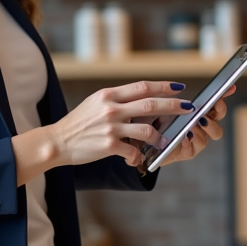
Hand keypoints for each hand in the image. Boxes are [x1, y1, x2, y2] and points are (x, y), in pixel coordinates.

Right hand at [42, 80, 192, 168]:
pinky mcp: (108, 146)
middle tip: (189, 109)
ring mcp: (110, 127)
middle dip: (174, 106)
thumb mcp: (95, 103)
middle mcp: (111, 108)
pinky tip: (136, 159)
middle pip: (151, 104)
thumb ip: (116, 100)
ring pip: (147, 130)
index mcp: (108, 95)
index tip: (179, 88)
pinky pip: (133, 151)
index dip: (163, 87)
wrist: (57, 142)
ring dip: (160, 138)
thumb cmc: (78, 123)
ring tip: (163, 142)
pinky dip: (138, 156)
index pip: (143, 86)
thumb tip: (141, 99)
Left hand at [132, 84, 235, 169]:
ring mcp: (196, 141)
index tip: (229, 87)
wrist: (142, 141)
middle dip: (217, 116)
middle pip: (219, 123)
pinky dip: (189, 141)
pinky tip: (183, 137)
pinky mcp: (187, 152)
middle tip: (208, 108)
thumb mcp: (164, 107)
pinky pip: (193, 149)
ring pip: (208, 137)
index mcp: (200, 114)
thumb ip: (175, 100)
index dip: (225, 96)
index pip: (217, 105)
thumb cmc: (154, 121)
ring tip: (192, 125)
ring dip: (201, 129)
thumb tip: (180, 86)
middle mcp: (202, 129)